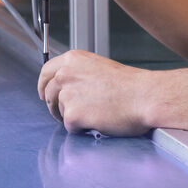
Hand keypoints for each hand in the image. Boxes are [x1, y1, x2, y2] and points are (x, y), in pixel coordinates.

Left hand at [37, 49, 152, 136]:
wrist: (144, 97)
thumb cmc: (130, 85)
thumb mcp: (99, 68)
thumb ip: (79, 73)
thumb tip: (68, 86)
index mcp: (73, 59)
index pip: (46, 71)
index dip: (43, 84)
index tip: (44, 93)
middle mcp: (66, 74)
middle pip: (48, 93)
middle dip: (55, 105)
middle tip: (70, 112)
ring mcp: (67, 94)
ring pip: (59, 111)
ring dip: (72, 116)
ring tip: (93, 115)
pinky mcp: (72, 114)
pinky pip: (69, 126)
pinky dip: (81, 128)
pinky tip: (97, 121)